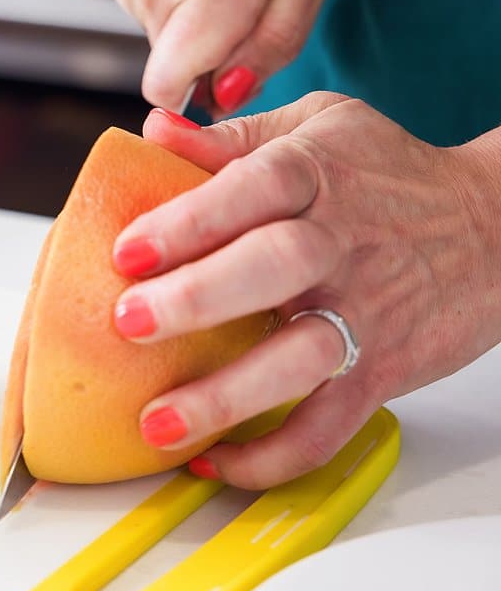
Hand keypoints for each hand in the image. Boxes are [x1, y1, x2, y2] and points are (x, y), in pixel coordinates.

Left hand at [111, 98, 500, 488]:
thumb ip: (231, 140)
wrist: (494, 228)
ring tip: (158, 422)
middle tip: (129, 321)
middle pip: (275, 267)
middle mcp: (340, 242)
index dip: (190, 218)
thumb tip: (154, 132)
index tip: (127, 251)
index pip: (255, 187)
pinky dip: (276, 456)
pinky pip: (329, 425)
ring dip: (227, 395)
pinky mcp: (381, 370)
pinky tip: (218, 460)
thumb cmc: (386, 176)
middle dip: (196, 298)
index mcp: (315, 174)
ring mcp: (363, 310)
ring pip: (302, 356)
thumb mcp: (315, 129)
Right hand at [112, 0, 346, 111]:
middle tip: (255, 2)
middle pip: (179, 73)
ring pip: (168, 47)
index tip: (237, 72)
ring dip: (204, 30)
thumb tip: (227, 97)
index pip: (169, 92)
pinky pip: (156, 21)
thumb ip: (277, 41)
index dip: (206, 94)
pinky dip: (185, 7)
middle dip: (219, 57)